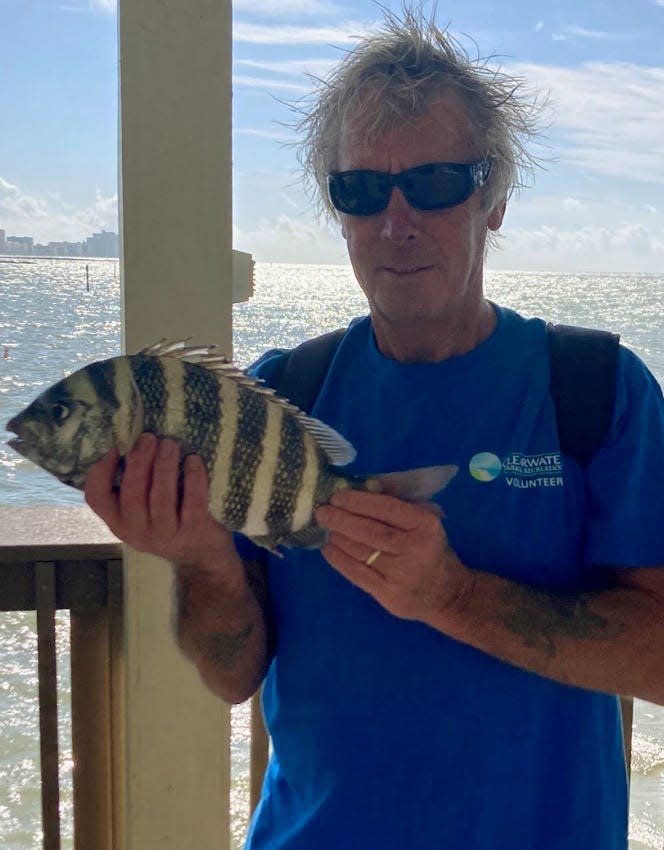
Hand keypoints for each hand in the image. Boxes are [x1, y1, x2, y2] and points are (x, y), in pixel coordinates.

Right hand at [85, 433, 237, 578]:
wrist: (200, 556)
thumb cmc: (168, 521)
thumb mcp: (142, 511)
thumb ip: (133, 486)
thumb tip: (130, 442)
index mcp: (118, 521)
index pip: (96, 498)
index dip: (100, 472)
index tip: (115, 449)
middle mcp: (137, 531)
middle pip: (132, 493)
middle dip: (140, 461)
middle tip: (149, 437)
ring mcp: (166, 534)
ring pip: (161, 496)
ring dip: (165, 465)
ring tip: (170, 443)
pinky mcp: (193, 531)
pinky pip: (192, 501)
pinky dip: (193, 478)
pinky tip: (194, 460)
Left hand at [316, 489, 472, 624]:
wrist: (446, 594)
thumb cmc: (430, 549)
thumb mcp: (424, 521)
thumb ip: (398, 503)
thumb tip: (366, 486)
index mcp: (425, 525)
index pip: (387, 509)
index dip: (359, 502)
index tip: (337, 497)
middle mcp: (414, 549)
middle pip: (371, 531)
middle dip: (342, 520)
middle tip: (322, 512)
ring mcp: (401, 574)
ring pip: (362, 552)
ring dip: (339, 538)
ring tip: (326, 528)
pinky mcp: (388, 594)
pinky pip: (358, 574)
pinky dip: (340, 560)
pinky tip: (329, 549)